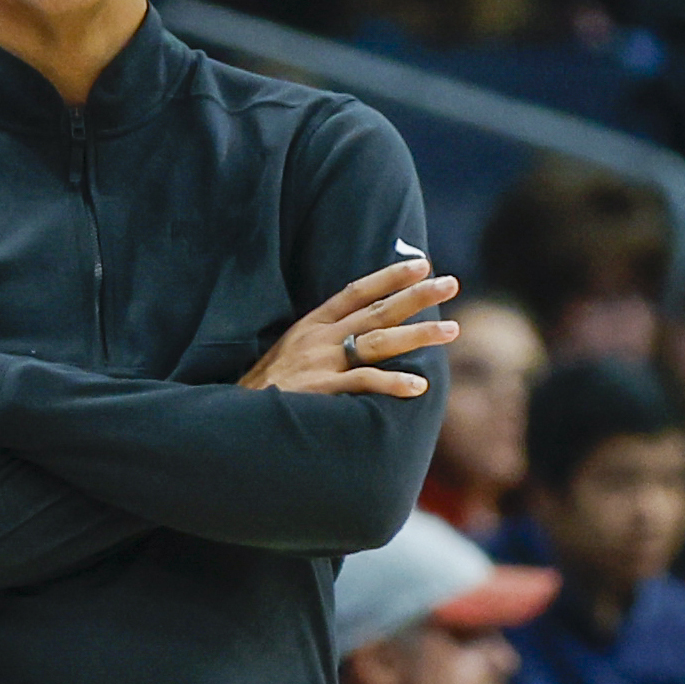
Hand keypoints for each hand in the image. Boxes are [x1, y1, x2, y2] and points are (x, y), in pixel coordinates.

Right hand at [239, 259, 459, 397]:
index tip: (422, 265)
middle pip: (378, 311)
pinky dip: (392, 383)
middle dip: (416, 296)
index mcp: (312, 325)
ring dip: (417, 335)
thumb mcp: (291, 353)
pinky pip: (363, 382)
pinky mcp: (320, 390)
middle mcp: (319, 338)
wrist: (233, 418)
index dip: (390, 276)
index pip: (357, 291)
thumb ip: (324, 342)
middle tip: (451, 284)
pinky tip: (419, 387)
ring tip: (451, 331)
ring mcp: (320, 363)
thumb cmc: (267, 391)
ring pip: (379, 342)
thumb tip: (363, 335)